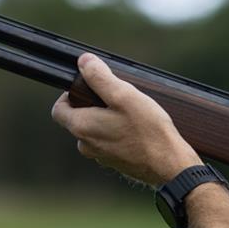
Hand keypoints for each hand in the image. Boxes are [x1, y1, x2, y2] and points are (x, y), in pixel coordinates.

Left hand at [50, 54, 201, 185]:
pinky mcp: (116, 163)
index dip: (70, 95)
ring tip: (132, 116)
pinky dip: (119, 135)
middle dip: (93, 106)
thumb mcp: (124, 96)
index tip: (90, 88)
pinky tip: (139, 131)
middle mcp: (86, 145)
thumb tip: (84, 61)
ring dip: (107, 121)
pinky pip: (110, 144)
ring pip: (96, 132)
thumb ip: (100, 77)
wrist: (170, 166)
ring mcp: (101, 156)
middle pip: (78, 119)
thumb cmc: (148, 131)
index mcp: (81, 127)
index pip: (59, 109)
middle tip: (117, 99)